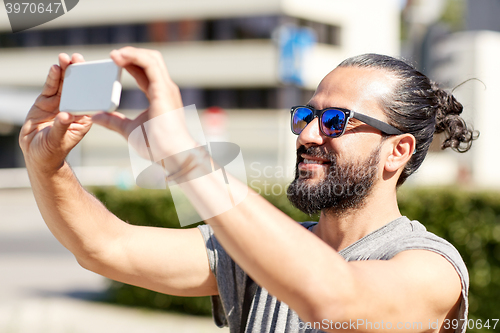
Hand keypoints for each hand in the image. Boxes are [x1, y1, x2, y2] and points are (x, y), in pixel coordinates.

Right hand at [19, 53, 91, 172]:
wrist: (37, 154)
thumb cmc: (52, 151)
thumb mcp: (57, 140)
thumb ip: (61, 127)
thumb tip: (64, 115)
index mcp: (83, 117)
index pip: (89, 98)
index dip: (91, 85)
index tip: (93, 73)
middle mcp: (73, 108)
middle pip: (77, 87)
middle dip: (77, 72)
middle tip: (77, 59)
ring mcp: (59, 103)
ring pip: (63, 84)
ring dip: (64, 71)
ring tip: (65, 58)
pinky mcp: (46, 102)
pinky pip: (50, 88)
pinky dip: (52, 78)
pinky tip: (55, 68)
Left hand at [92, 47, 194, 158]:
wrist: (171, 154)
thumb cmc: (156, 146)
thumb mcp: (129, 130)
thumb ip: (114, 121)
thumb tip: (95, 116)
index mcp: (158, 95)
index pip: (145, 71)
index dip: (130, 63)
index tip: (112, 61)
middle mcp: (164, 88)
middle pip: (150, 60)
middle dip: (132, 54)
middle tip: (112, 56)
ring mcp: (165, 87)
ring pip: (151, 58)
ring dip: (132, 52)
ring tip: (113, 54)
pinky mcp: (163, 89)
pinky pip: (150, 64)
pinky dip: (135, 57)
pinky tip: (119, 57)